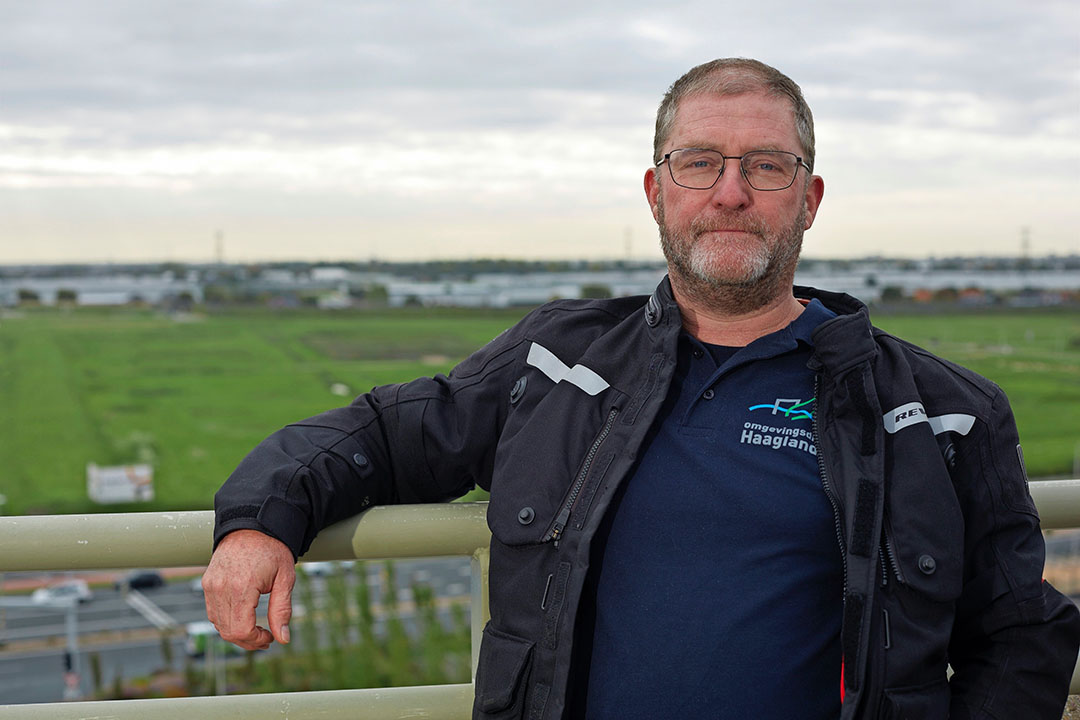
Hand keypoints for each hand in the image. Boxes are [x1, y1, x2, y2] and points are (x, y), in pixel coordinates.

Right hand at [202, 529, 295, 649]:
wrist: (252, 525)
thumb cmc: (273, 550)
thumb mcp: (285, 578)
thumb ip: (282, 610)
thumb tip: (284, 639)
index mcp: (242, 587)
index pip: (241, 630)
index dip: (256, 641)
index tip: (271, 638)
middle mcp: (221, 588)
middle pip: (228, 631)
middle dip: (248, 641)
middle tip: (266, 638)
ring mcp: (211, 585)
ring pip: (218, 624)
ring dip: (236, 632)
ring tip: (256, 628)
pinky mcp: (207, 583)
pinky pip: (213, 612)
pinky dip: (226, 620)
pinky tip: (243, 617)